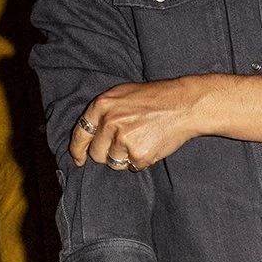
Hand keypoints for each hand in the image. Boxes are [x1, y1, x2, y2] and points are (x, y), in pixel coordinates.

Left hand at [71, 77, 212, 170]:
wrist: (183, 104)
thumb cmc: (155, 98)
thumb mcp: (122, 94)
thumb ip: (105, 112)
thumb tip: (90, 134)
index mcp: (102, 105)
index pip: (80, 133)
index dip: (77, 149)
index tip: (78, 159)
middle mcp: (109, 122)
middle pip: (96, 153)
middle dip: (107, 154)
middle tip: (123, 146)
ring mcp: (124, 140)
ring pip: (114, 163)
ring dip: (125, 158)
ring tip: (141, 142)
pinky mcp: (139, 154)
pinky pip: (133, 167)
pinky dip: (141, 161)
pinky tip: (151, 146)